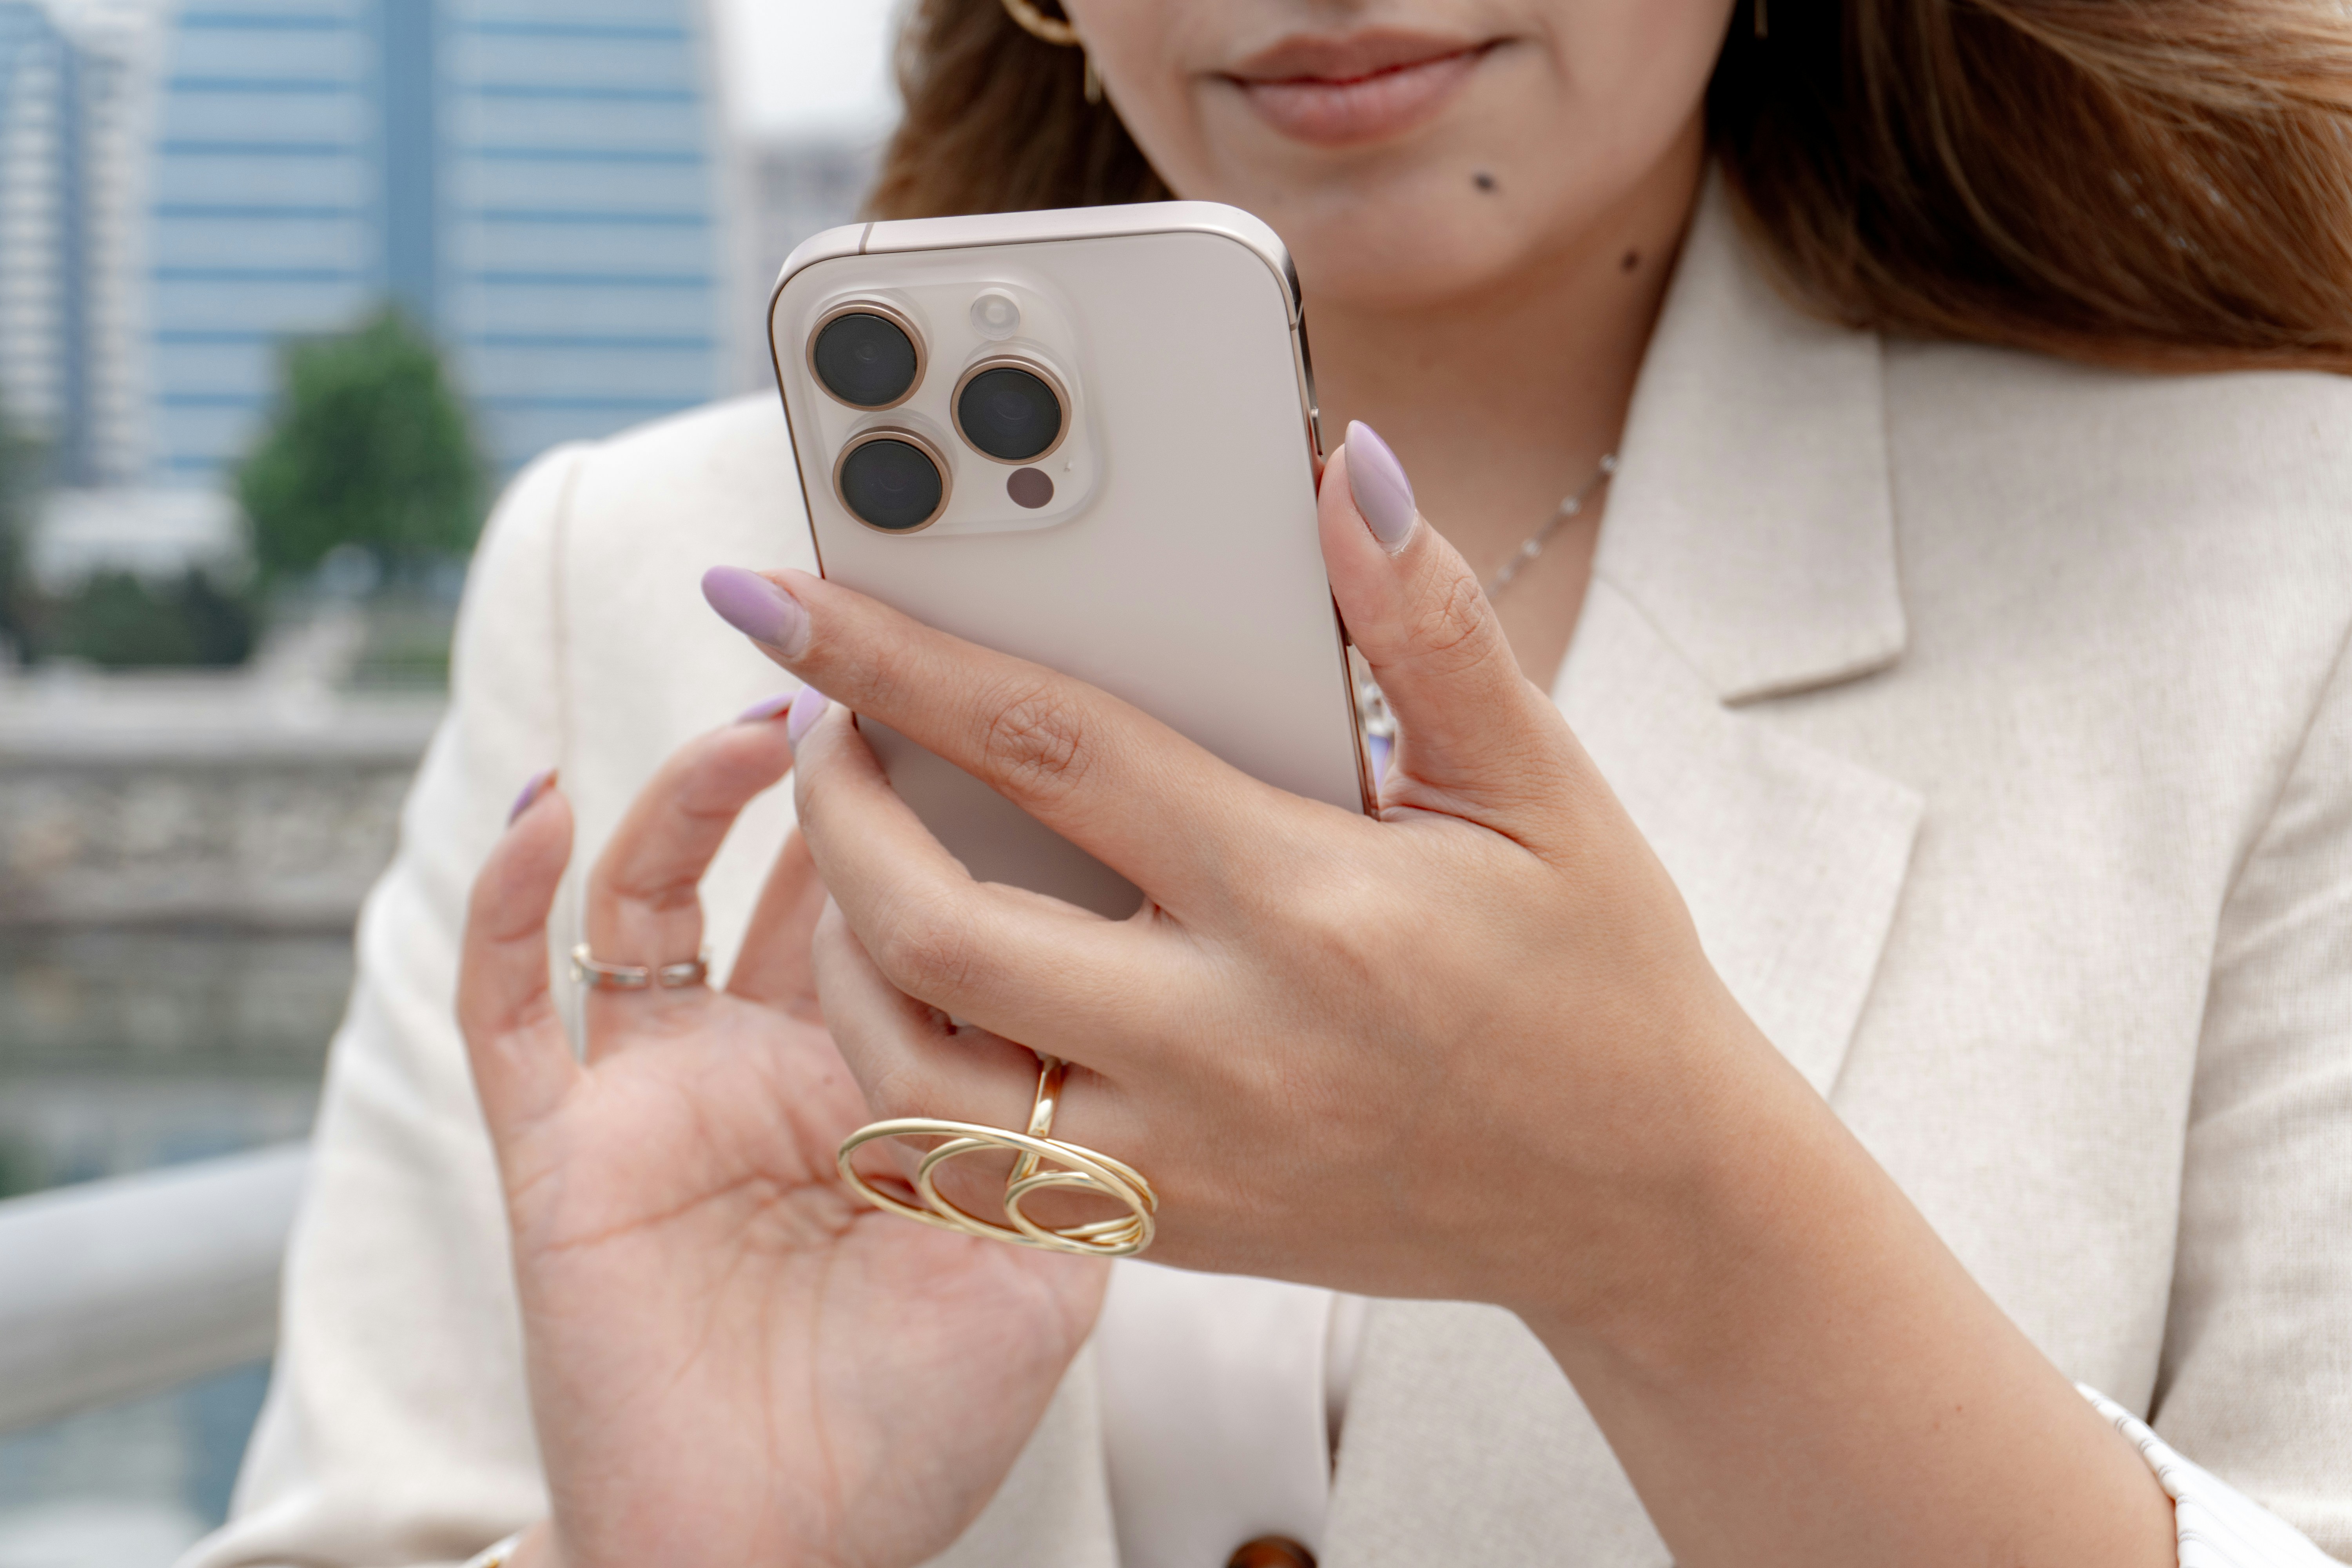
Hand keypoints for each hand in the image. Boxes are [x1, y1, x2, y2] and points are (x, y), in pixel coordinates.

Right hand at [457, 718, 1103, 1567]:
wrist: (780, 1548)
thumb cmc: (914, 1425)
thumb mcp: (1039, 1266)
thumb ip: (1067, 1133)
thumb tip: (1122, 1000)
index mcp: (882, 1083)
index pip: (907, 913)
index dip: (934, 818)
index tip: (980, 721)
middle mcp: (770, 1066)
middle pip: (787, 880)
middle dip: (822, 776)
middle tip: (866, 681)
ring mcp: (660, 1094)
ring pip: (651, 901)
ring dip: (692, 801)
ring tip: (754, 729)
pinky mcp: (560, 1141)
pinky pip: (511, 1003)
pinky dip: (509, 899)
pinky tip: (545, 802)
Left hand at [700, 433, 2176, 1567]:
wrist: (1645, 1205)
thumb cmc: (1598, 976)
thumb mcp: (1540, 786)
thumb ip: (1429, 626)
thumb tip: (1346, 474)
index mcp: (1307, 900)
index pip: (1049, 749)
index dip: (894, 657)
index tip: (778, 596)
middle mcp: (1223, 1039)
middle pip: (937, 923)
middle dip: (829, 808)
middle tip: (809, 725)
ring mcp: (1185, 1155)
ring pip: (920, 1070)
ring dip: (843, 952)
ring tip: (855, 859)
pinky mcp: (1173, 1232)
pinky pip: (974, 1166)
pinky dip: (911, 1070)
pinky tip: (925, 989)